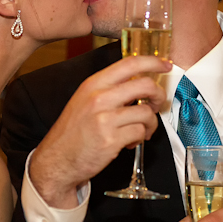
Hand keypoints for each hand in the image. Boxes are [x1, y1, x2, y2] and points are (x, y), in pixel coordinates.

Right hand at [29, 55, 170, 207]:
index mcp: (93, 84)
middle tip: (156, 103)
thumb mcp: (85, 100)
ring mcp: (104, 119)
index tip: (165, 65)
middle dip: (158, 95)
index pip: (129, 63)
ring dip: (150, 124)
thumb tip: (139, 83)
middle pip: (145, 85)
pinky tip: (128, 142)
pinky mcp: (110, 140)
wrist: (57, 160)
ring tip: (140, 130)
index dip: (153, 61)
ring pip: (146, 113)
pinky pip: (140, 133)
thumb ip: (110, 89)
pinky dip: (139, 138)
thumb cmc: (73, 132)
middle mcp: (98, 98)